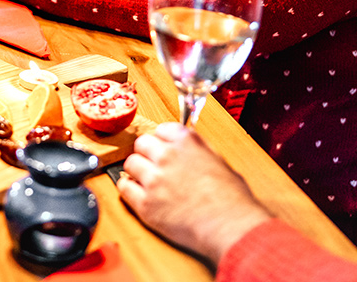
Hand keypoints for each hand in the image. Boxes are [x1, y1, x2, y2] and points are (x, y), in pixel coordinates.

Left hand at [117, 123, 272, 264]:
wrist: (230, 227)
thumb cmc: (232, 199)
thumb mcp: (219, 161)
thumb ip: (198, 149)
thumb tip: (186, 147)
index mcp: (186, 142)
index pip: (161, 130)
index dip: (163, 141)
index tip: (164, 148)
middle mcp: (167, 156)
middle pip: (141, 143)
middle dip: (147, 153)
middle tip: (154, 165)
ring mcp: (154, 179)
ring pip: (130, 163)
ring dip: (137, 171)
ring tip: (148, 182)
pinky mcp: (145, 203)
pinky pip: (124, 188)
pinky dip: (129, 189)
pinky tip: (138, 193)